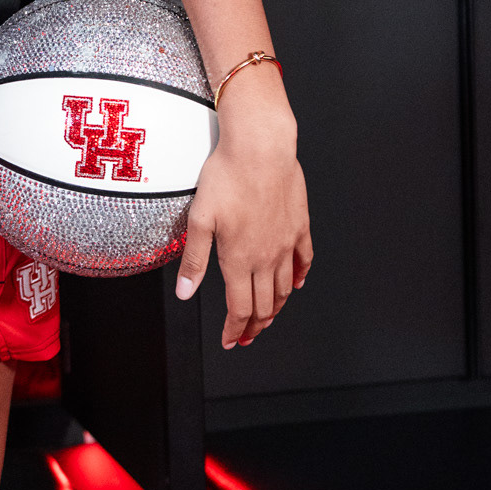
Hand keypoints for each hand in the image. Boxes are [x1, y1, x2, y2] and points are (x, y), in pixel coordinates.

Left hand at [175, 69, 312, 347]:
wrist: (261, 148)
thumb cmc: (227, 177)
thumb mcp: (199, 219)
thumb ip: (194, 261)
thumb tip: (186, 293)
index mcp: (239, 259)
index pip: (239, 309)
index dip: (234, 330)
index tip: (231, 341)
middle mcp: (266, 257)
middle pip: (264, 305)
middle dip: (254, 326)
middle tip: (247, 337)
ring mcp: (286, 242)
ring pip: (285, 288)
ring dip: (276, 308)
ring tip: (268, 318)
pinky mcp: (300, 226)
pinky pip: (304, 260)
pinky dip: (300, 277)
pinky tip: (297, 283)